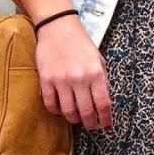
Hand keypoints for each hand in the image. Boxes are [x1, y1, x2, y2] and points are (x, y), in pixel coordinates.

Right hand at [34, 14, 112, 131]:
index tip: (107, 127)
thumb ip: (102, 79)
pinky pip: (50, 104)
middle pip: (86, 112)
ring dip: (74, 120)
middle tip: (92, 128)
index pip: (103, 103)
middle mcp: (80, 78)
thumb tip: (105, 100)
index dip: (106, 119)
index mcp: (96, 73)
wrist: (58, 27)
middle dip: (91, 124)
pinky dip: (56, 111)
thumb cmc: (80, 43)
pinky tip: (60, 110)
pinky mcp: (46, 79)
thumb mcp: (98, 59)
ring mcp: (62, 80)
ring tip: (77, 120)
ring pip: (68, 111)